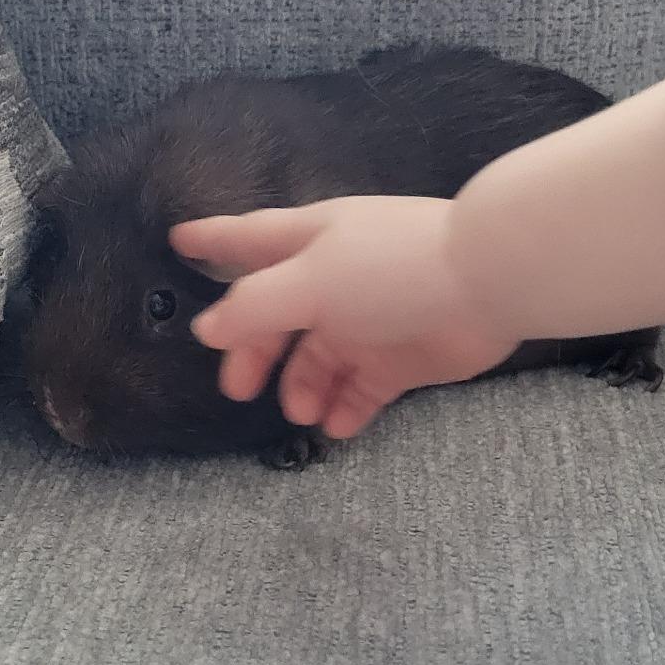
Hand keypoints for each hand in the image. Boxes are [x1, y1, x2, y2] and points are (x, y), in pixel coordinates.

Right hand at [169, 196, 518, 438]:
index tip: (177, 240)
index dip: (212, 240)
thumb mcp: (309, 282)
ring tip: (304, 411)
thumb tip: (208, 328)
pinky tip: (339, 424)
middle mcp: (334, 280)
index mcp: (310, 243)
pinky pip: (361, 389)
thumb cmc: (388, 269)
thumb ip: (254, 306)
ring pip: (318, 360)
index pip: (248, 240)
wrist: (487, 283)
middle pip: (277, 318)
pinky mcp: (401, 358)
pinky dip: (346, 408)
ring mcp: (368, 320)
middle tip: (239, 389)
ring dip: (303, 387)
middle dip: (255, 352)